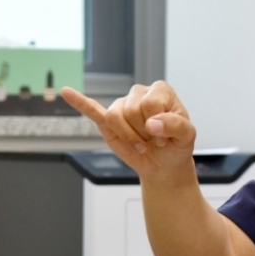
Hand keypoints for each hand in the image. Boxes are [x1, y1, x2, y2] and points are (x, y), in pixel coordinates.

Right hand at [62, 82, 196, 180]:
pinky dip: (79, 102)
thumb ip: (175, 125)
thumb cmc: (176, 145)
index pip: (151, 103)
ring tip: (139, 144)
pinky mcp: (108, 122)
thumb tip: (151, 124)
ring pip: (115, 117)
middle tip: (152, 143)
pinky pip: (92, 109)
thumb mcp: (187, 136)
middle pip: (131, 110)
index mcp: (160, 91)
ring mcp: (122, 107)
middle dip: (143, 133)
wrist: (164, 164)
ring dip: (128, 137)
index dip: (158, 125)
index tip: (165, 137)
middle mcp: (139, 94)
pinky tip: (67, 92)